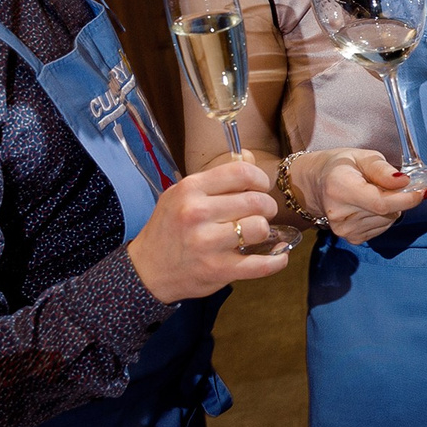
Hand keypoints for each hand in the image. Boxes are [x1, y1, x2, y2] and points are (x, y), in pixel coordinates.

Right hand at [126, 161, 288, 302]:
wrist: (147, 270)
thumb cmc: (169, 228)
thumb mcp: (183, 194)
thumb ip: (217, 177)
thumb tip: (248, 156)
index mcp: (190, 189)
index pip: (241, 172)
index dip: (260, 179)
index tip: (260, 187)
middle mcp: (197, 213)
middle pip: (256, 201)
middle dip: (267, 207)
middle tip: (261, 213)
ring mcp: (207, 243)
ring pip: (260, 228)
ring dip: (265, 231)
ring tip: (255, 233)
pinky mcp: (217, 270)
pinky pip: (262, 264)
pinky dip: (277, 261)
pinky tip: (279, 255)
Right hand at [297, 150, 426, 244]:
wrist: (316, 184)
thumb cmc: (341, 166)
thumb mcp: (362, 156)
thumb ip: (383, 170)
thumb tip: (405, 182)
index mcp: (340, 188)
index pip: (381, 202)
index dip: (407, 199)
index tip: (424, 190)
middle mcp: (340, 214)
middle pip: (388, 212)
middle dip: (399, 198)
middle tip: (391, 183)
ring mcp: (345, 230)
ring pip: (388, 221)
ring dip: (390, 207)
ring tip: (373, 193)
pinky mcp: (352, 238)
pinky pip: (382, 228)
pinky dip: (383, 216)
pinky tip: (369, 206)